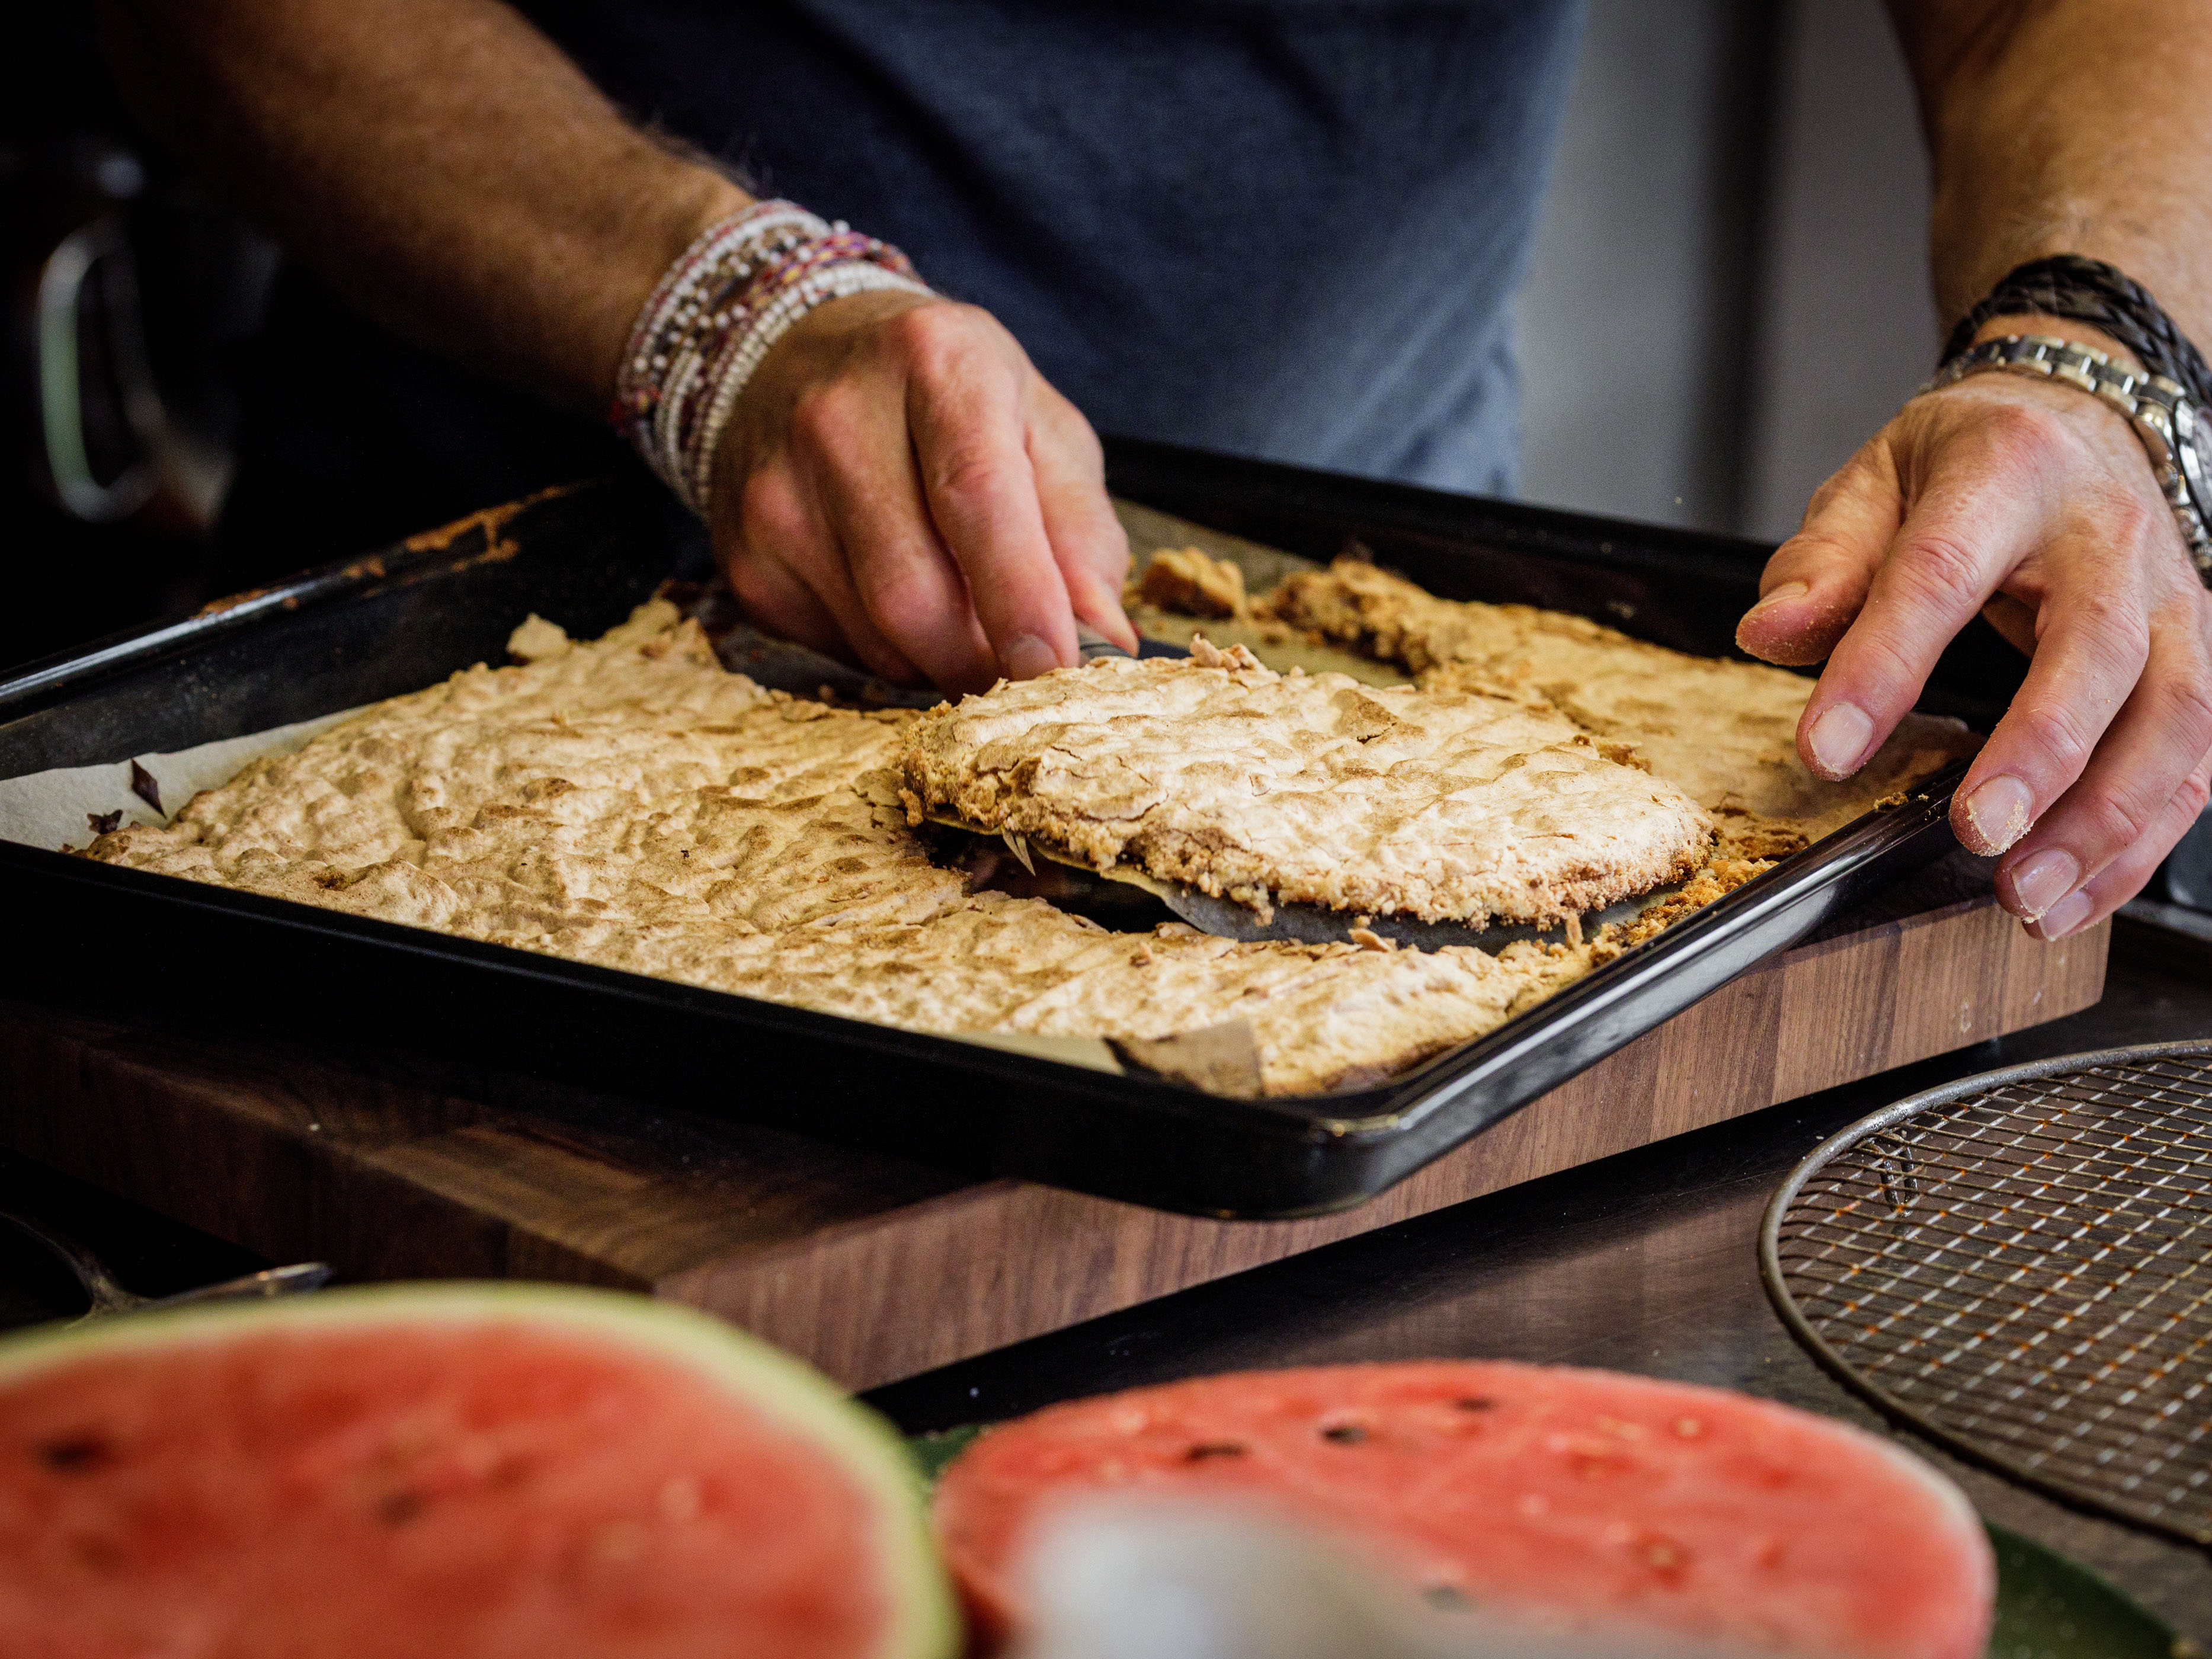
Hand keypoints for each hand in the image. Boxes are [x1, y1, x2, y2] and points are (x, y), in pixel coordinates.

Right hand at [707, 289, 1136, 690]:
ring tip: (962, 614)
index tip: (1056, 669)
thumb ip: (1081, 533)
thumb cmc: (946, 400)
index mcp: (935, 360)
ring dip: (940, 659)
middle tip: (1024, 670)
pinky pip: (836, 649)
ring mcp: (774, 491)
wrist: (795, 358)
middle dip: (983, 658)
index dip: (1020, 597)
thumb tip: (1104, 643)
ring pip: (876, 637)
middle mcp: (837, 416)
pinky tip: (894, 600)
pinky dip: (888, 653)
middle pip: (915, 592)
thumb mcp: (1038, 429)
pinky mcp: (745, 557)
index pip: (978, 496)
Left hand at [1735, 335, 2211, 939]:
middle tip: (1975, 835)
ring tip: (2025, 896)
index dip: (1882, 667)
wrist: (2082, 417)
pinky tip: (2074, 895)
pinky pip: (2195, 759)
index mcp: (2007, 474)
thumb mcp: (1874, 482)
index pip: (1939, 574)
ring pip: (2174, 716)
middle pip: (2096, 649)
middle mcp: (2109, 536)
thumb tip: (1770, 631)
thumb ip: (1822, 563)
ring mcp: (2172, 598)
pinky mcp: (2200, 655)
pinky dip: (2138, 842)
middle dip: (2040, 753)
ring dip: (2105, 821)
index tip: (1826, 752)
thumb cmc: (1968, 463)